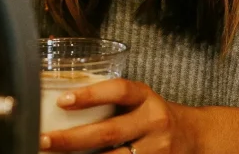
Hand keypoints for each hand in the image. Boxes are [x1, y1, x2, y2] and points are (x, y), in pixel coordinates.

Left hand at [39, 79, 194, 153]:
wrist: (195, 137)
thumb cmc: (153, 116)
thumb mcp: (140, 101)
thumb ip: (111, 103)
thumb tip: (59, 106)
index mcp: (146, 98)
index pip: (119, 91)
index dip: (91, 95)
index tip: (62, 100)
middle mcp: (153, 122)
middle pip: (109, 132)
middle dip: (72, 139)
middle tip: (43, 140)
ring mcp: (157, 151)